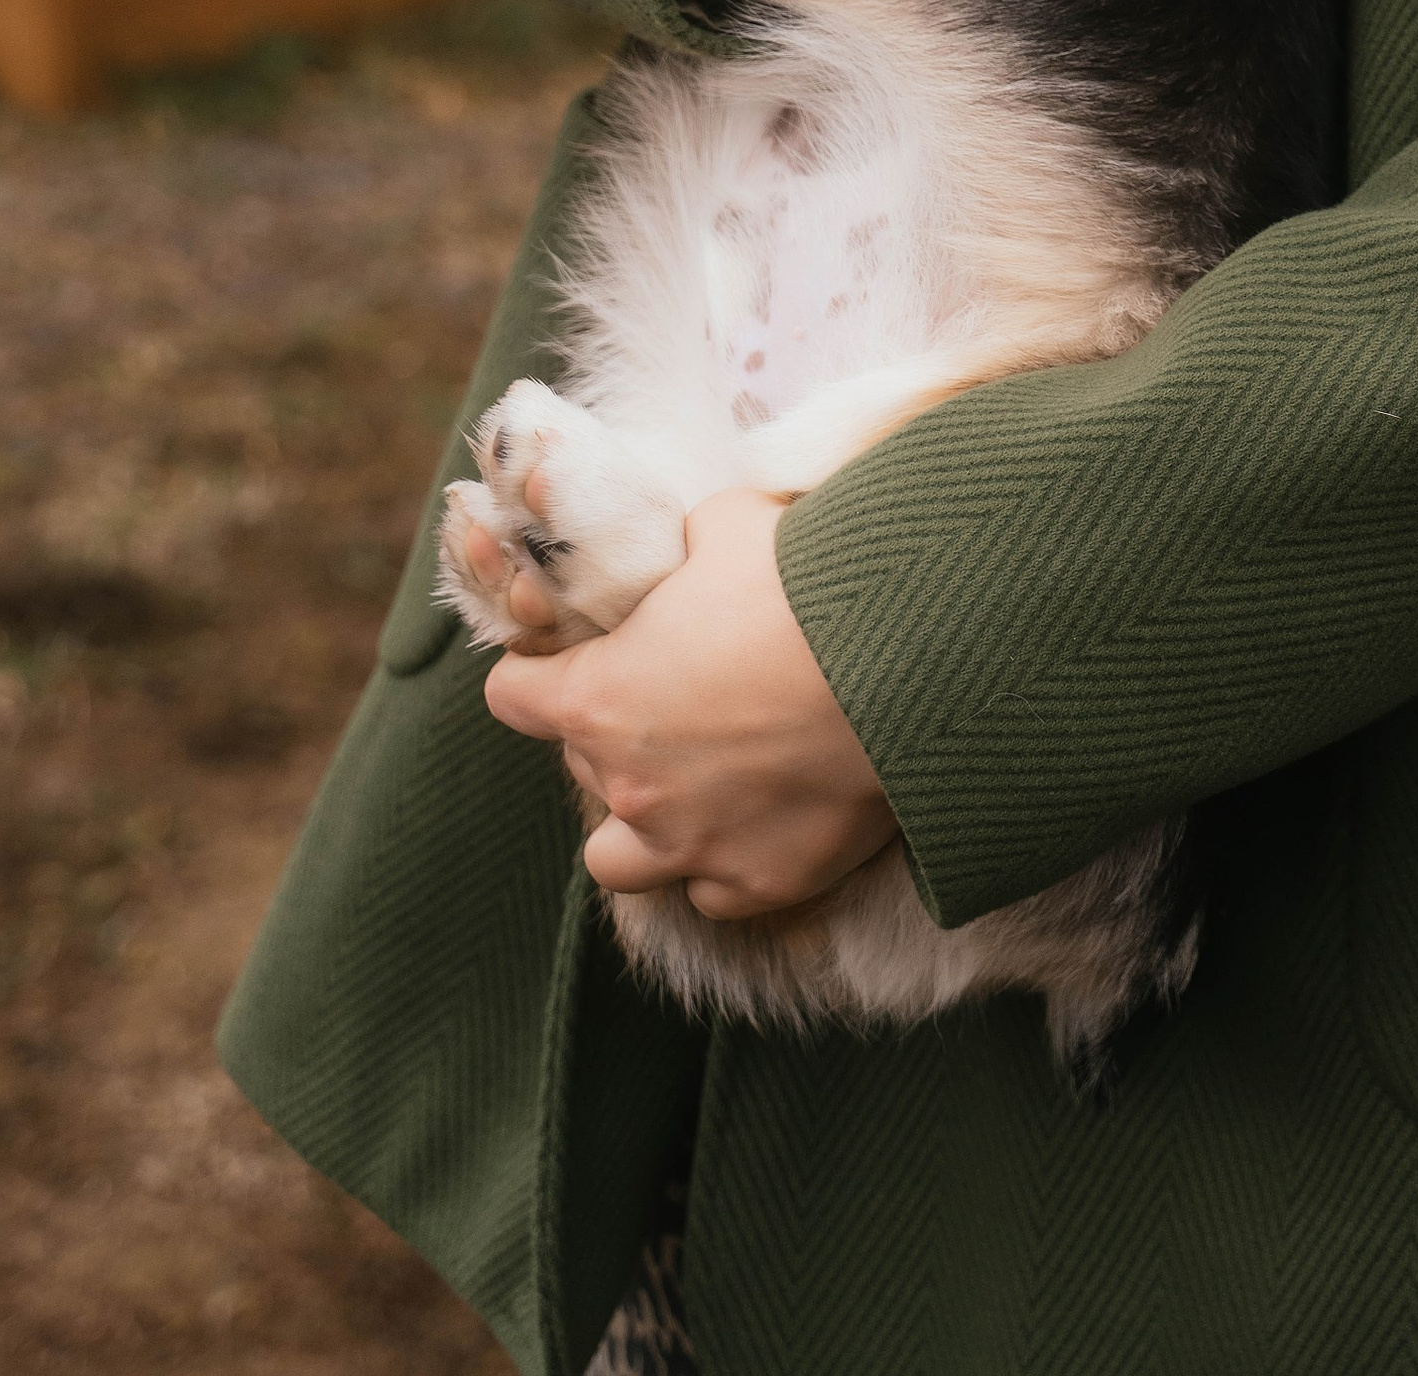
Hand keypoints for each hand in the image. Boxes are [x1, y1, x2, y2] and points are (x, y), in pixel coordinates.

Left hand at [482, 490, 896, 918]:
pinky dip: (725, 861)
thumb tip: (692, 547)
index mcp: (599, 698)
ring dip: (643, 828)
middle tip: (674, 698)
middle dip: (614, 737)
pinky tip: (762, 818)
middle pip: (580, 770)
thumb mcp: (728, 525)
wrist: (906, 663)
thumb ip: (686, 547)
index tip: (564, 664)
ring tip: (692, 788)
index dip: (536, 675)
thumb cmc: (806, 583)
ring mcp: (691, 847)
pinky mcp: (759, 883)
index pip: (511, 697)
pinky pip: (713, 891)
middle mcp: (629, 787)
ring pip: (618, 864)